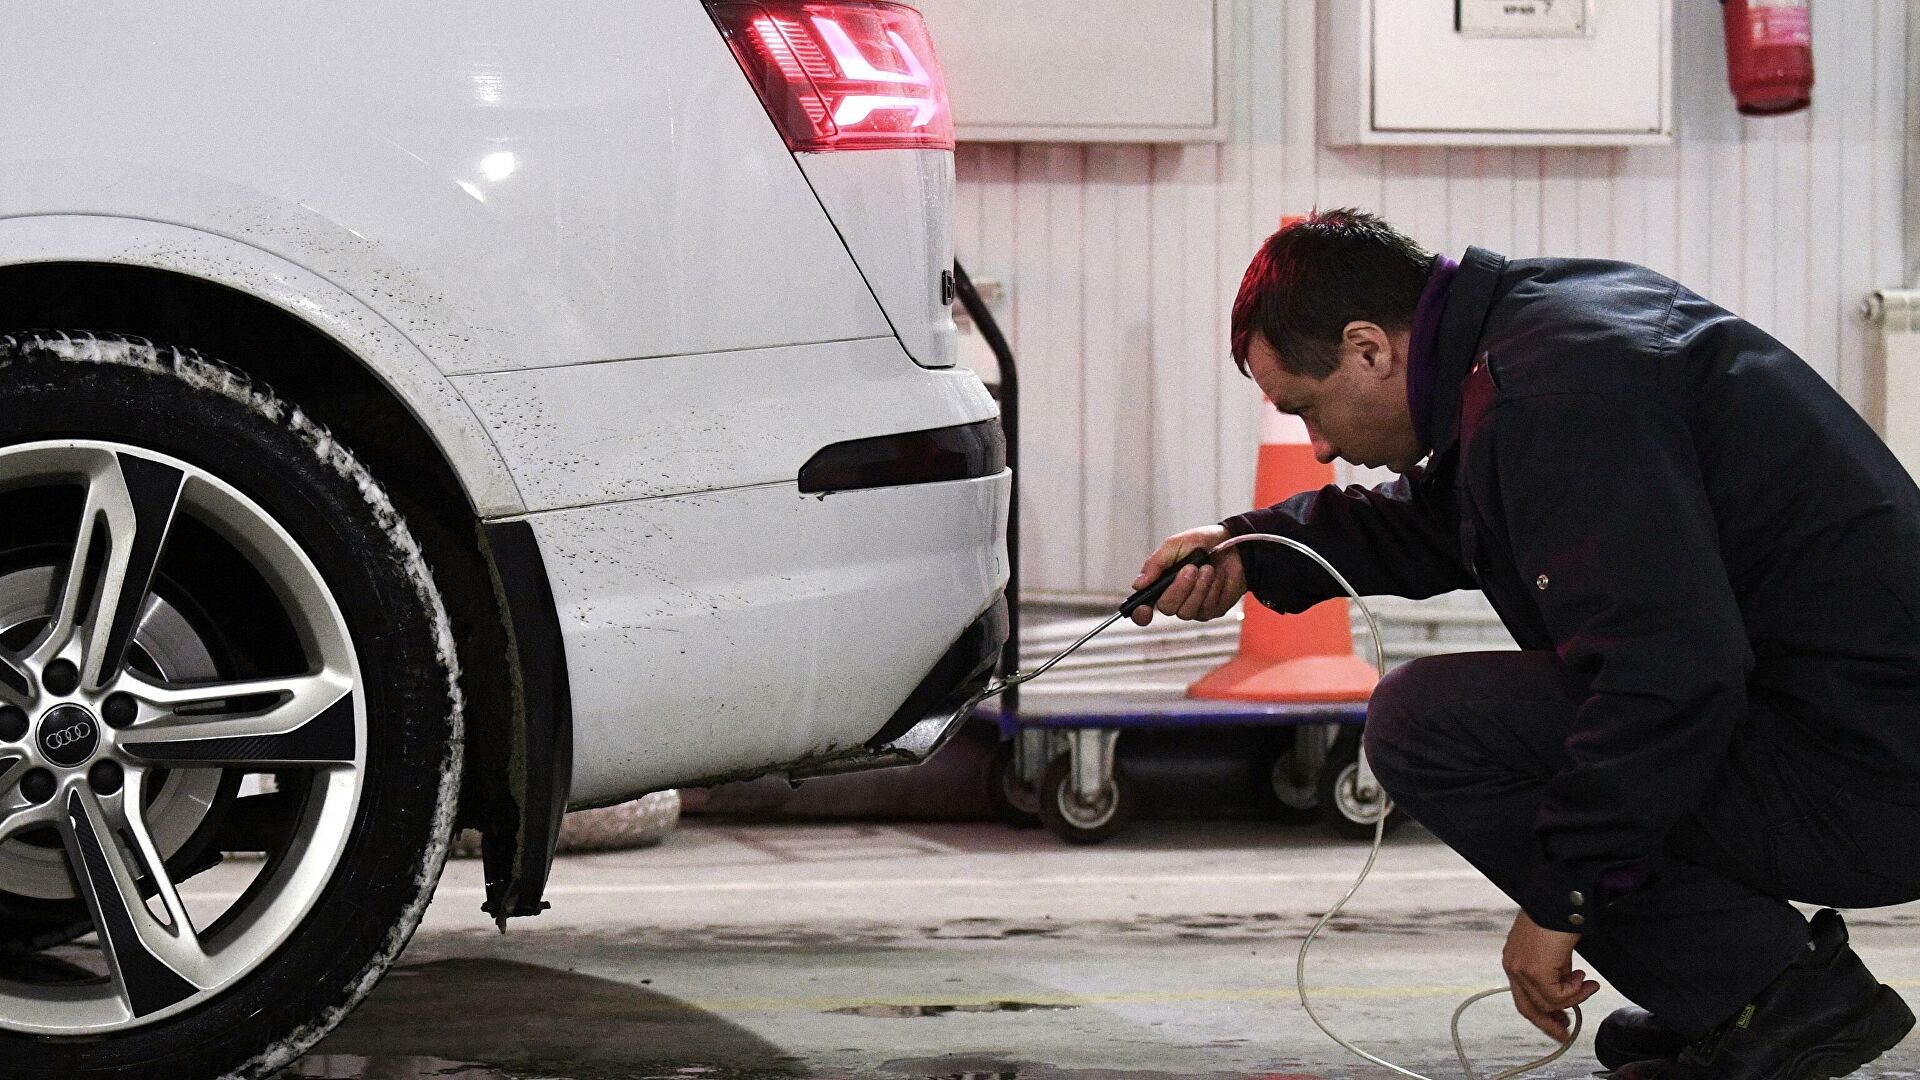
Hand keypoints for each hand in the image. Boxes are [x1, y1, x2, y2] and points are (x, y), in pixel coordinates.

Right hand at [1130, 525, 1245, 625]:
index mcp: (1161, 583)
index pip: (1144, 606)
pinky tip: (1218, 576)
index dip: (1141, 613)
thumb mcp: (1175, 545)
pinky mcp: (1212, 610)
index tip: (1143, 610)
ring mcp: (1193, 607)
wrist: (1235, 545)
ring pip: (1187, 611)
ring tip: (1208, 568)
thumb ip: (1155, 563)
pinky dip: (1213, 588)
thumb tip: (1138, 584)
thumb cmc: (1203, 543)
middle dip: (1179, 588)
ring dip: (1199, 587)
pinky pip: (1207, 608)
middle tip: (1191, 568)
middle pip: (1167, 608)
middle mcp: (1175, 598)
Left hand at [1502, 910, 1597, 1042]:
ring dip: (1573, 999)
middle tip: (1567, 1030)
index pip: (1523, 998)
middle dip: (1550, 1022)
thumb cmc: (1558, 918)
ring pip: (1546, 1004)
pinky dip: (1574, 991)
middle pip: (1528, 1008)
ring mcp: (1521, 969)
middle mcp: (1512, 966)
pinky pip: (1557, 997)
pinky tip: (1583, 978)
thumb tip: (1567, 992)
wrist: (1559, 900)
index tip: (1559, 1024)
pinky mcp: (1534, 971)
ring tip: (1588, 985)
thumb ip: (1555, 972)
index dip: (1541, 1015)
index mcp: (1514, 960)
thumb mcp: (1553, 951)